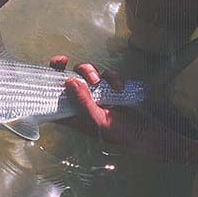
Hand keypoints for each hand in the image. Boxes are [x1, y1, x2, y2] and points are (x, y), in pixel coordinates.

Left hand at [49, 55, 197, 165]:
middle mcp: (81, 103)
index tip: (46, 69)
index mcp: (72, 115)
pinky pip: (106, 74)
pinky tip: (119, 87)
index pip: (52, 97)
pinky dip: (112, 77)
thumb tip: (68, 81)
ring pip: (85, 73)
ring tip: (99, 83)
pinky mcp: (110, 88)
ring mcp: (96, 95)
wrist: (151, 135)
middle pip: (66, 79)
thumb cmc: (122, 136)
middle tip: (64, 61)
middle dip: (65, 68)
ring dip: (91, 73)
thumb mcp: (99, 121)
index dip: (46, 82)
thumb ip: (83, 102)